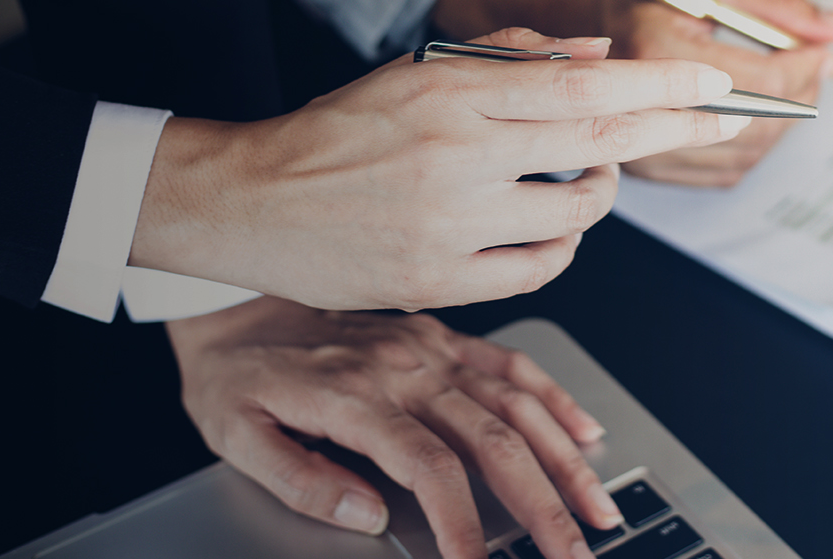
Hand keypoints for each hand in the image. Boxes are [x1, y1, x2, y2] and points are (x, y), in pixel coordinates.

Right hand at [130, 28, 746, 308]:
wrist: (254, 200)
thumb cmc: (340, 131)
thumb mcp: (420, 73)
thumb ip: (512, 57)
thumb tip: (598, 56)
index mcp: (452, 94)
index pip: (582, 86)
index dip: (660, 86)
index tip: (714, 82)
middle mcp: (456, 154)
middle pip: (596, 145)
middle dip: (676, 129)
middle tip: (725, 120)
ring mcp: (449, 223)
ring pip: (575, 215)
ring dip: (606, 194)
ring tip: (596, 180)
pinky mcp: (438, 280)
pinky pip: (539, 269)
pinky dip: (566, 248)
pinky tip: (556, 230)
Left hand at [167, 298, 616, 558]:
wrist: (233, 299)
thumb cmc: (235, 372)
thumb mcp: (235, 435)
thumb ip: (300, 479)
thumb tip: (366, 517)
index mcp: (358, 398)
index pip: (431, 469)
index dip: (464, 525)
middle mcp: (407, 368)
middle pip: (494, 441)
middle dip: (544, 505)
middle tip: (574, 554)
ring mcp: (431, 348)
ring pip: (517, 405)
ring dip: (565, 459)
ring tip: (599, 507)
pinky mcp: (441, 336)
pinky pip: (510, 362)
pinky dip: (554, 397)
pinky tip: (586, 430)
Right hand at [595, 0, 832, 185]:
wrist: (567, 8)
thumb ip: (774, 2)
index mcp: (654, 54)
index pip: (758, 82)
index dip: (804, 66)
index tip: (822, 48)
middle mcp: (640, 109)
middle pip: (754, 127)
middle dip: (798, 97)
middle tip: (812, 65)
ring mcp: (638, 144)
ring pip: (741, 158)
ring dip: (778, 126)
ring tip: (785, 86)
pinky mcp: (641, 164)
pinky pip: (717, 174)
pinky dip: (749, 150)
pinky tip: (752, 115)